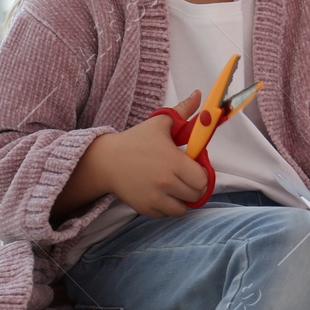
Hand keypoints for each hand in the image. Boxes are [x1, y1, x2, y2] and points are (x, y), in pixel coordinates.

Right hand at [81, 90, 211, 217]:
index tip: (194, 168)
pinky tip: (162, 194)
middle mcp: (166, 182)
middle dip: (194, 187)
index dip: (202, 174)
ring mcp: (155, 197)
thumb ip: (183, 111)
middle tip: (186, 178)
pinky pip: (167, 215)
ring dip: (182, 200)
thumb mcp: (160, 123)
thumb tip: (199, 94)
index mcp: (173, 161)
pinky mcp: (145, 208)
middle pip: (196, 195)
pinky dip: (168, 208)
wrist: (106, 161)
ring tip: (175, 188)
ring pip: (182, 209)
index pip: (203, 179)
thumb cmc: (136, 140)